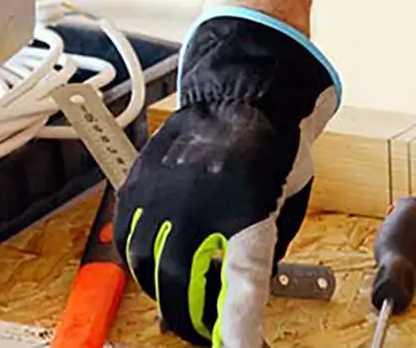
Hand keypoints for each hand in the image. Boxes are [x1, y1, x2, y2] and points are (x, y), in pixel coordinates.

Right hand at [116, 10, 339, 347]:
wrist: (241, 91)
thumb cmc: (274, 148)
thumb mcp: (286, 203)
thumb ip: (263, 250)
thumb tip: (241, 291)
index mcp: (245, 213)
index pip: (240, 288)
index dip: (238, 330)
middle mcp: (196, 208)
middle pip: (184, 290)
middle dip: (198, 322)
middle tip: (212, 334)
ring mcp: (160, 199)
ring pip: (149, 273)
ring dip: (167, 296)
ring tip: (185, 305)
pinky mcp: (136, 191)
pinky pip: (130, 244)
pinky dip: (144, 264)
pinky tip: (161, 269)